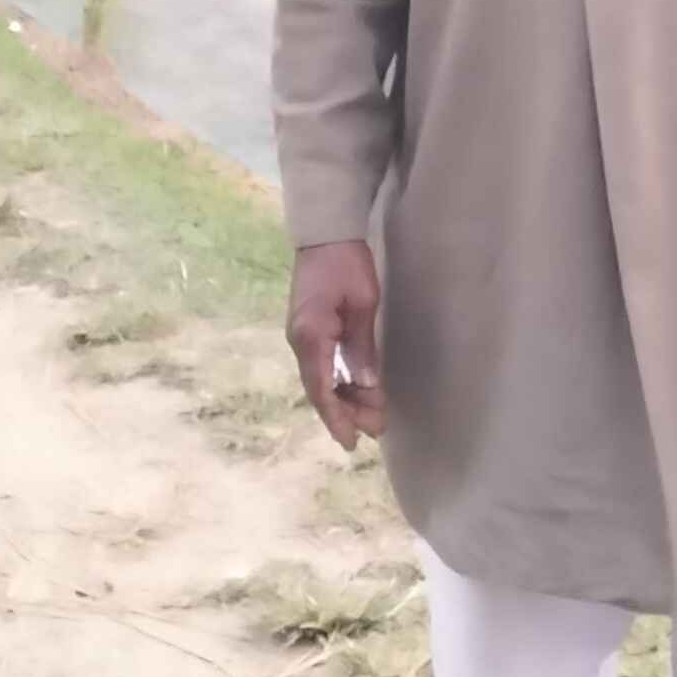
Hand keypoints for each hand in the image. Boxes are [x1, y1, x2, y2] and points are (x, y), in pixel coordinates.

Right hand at [285, 241, 385, 450]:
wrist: (324, 235)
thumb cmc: (347, 264)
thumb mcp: (363, 303)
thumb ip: (362, 346)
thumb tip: (367, 385)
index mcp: (311, 336)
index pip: (321, 388)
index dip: (336, 418)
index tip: (351, 441)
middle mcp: (300, 342)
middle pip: (319, 390)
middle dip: (347, 413)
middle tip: (376, 429)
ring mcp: (301, 338)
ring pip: (320, 381)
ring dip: (345, 400)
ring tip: (373, 416)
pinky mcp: (308, 332)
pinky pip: (321, 367)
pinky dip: (339, 383)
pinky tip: (357, 392)